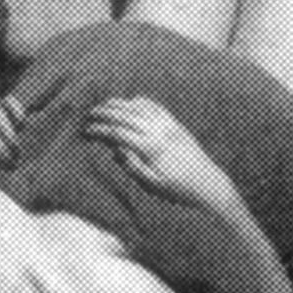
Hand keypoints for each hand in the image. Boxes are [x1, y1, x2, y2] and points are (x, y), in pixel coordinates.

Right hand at [84, 97, 234, 206]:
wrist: (207, 184)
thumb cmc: (177, 189)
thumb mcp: (152, 186)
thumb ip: (132, 167)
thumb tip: (116, 151)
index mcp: (151, 148)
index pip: (118, 133)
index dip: (99, 130)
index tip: (86, 132)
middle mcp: (160, 132)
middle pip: (125, 115)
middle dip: (104, 113)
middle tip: (89, 115)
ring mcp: (168, 125)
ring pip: (139, 106)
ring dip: (119, 104)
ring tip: (104, 106)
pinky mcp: (175, 124)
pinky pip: (154, 106)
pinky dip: (139, 102)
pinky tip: (129, 103)